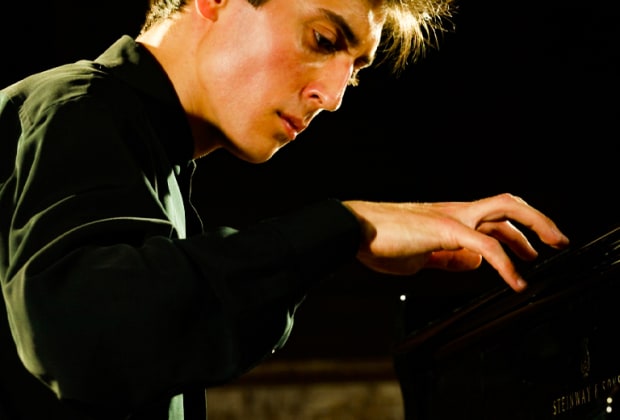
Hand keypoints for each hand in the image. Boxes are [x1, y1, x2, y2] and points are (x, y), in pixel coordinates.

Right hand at [342, 193, 569, 291]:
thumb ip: (447, 257)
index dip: (516, 232)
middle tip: (556, 241)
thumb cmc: (380, 241)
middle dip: (537, 221)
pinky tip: (515, 281)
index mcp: (448, 216)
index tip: (529, 251)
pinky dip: (506, 264)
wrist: (355, 228)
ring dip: (533, 230)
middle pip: (507, 205)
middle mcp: (455, 211)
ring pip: (504, 212)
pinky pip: (486, 246)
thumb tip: (472, 263)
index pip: (492, 218)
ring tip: (549, 249)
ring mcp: (452, 217)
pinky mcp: (446, 230)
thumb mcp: (420, 253)